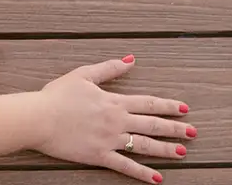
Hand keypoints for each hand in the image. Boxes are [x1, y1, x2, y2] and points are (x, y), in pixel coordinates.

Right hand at [34, 56, 195, 182]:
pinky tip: (157, 178)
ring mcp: (110, 139)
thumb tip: (131, 59)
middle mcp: (117, 120)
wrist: (39, 117)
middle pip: (152, 124)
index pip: (148, 103)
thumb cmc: (57, 95)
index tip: (184, 109)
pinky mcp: (99, 156)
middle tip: (193, 133)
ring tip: (182, 153)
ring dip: (165, 150)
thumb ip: (109, 68)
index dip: (168, 106)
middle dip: (175, 129)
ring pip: (145, 146)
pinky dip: (142, 173)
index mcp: (114, 101)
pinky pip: (125, 166)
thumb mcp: (83, 74)